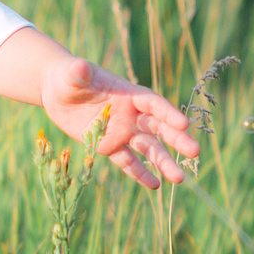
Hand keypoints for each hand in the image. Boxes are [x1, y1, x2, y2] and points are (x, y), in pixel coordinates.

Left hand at [38, 56, 200, 188]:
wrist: (58, 91)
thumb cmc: (67, 76)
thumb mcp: (71, 74)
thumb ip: (78, 73)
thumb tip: (80, 68)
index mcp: (127, 94)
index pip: (152, 103)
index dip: (167, 113)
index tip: (184, 124)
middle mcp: (130, 114)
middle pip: (158, 128)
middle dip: (176, 140)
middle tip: (195, 153)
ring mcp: (122, 131)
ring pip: (147, 148)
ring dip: (163, 162)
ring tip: (179, 180)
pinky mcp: (109, 146)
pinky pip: (127, 162)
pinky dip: (139, 173)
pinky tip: (155, 186)